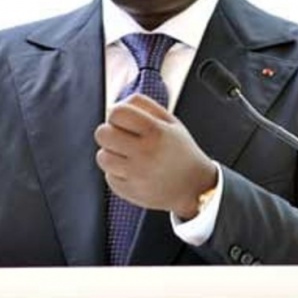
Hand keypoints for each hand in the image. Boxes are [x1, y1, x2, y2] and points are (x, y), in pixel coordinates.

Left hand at [94, 93, 216, 219]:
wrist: (195, 186)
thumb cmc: (180, 150)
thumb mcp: (170, 121)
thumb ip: (143, 105)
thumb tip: (113, 106)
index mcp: (156, 131)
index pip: (117, 113)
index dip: (116, 114)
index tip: (124, 120)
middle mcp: (145, 153)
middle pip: (102, 134)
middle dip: (109, 132)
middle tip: (122, 137)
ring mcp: (137, 175)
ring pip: (102, 157)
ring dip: (111, 153)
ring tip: (127, 155)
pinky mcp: (130, 192)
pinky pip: (109, 177)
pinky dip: (117, 173)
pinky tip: (133, 171)